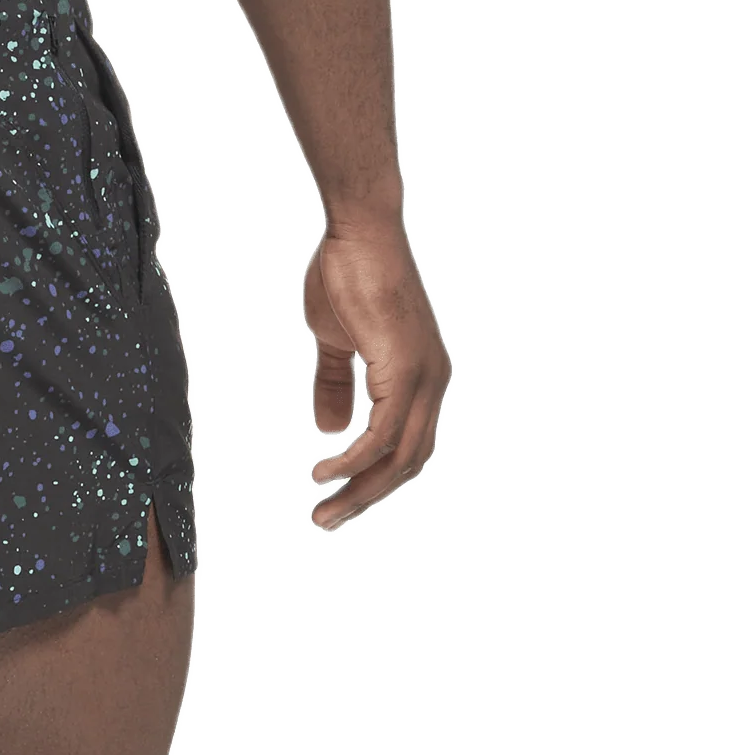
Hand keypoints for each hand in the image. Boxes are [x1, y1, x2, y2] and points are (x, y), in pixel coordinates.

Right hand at [301, 221, 452, 531]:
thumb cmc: (345, 274)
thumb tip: (330, 429)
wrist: (358, 230)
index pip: (407, 446)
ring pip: (398, 457)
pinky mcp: (404, 368)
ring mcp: (423, 376)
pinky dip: (352, 461)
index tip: (336, 500)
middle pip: (408, 462)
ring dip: (358, 491)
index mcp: (421, 376)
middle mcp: (433, 381)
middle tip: (325, 523)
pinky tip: (321, 472)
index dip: (374, 479)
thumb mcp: (334, 341)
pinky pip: (381, 435)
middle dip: (365, 499)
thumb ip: (335, 384)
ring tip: (321, 513)